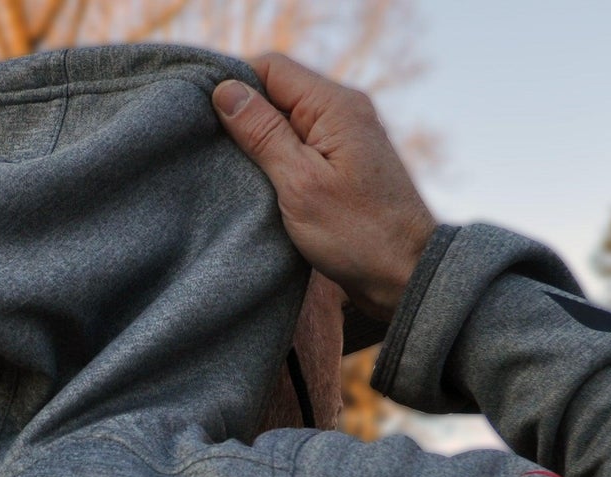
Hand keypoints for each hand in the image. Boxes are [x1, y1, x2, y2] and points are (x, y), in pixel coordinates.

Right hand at [213, 54, 436, 321]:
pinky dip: (277, 156)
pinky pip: (301, 142)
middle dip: (243, 114)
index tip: (204, 117)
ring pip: (287, 118)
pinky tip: (261, 180)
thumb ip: (262, 133)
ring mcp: (346, 135)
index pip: (271, 68)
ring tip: (235, 168)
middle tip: (213, 148)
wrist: (406, 274)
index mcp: (335, 105)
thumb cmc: (358, 234)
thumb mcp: (299, 183)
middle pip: (278, 90)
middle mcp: (344, 110)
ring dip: (259, 138)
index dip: (234, 84)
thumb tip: (226, 90)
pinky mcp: (344, 160)